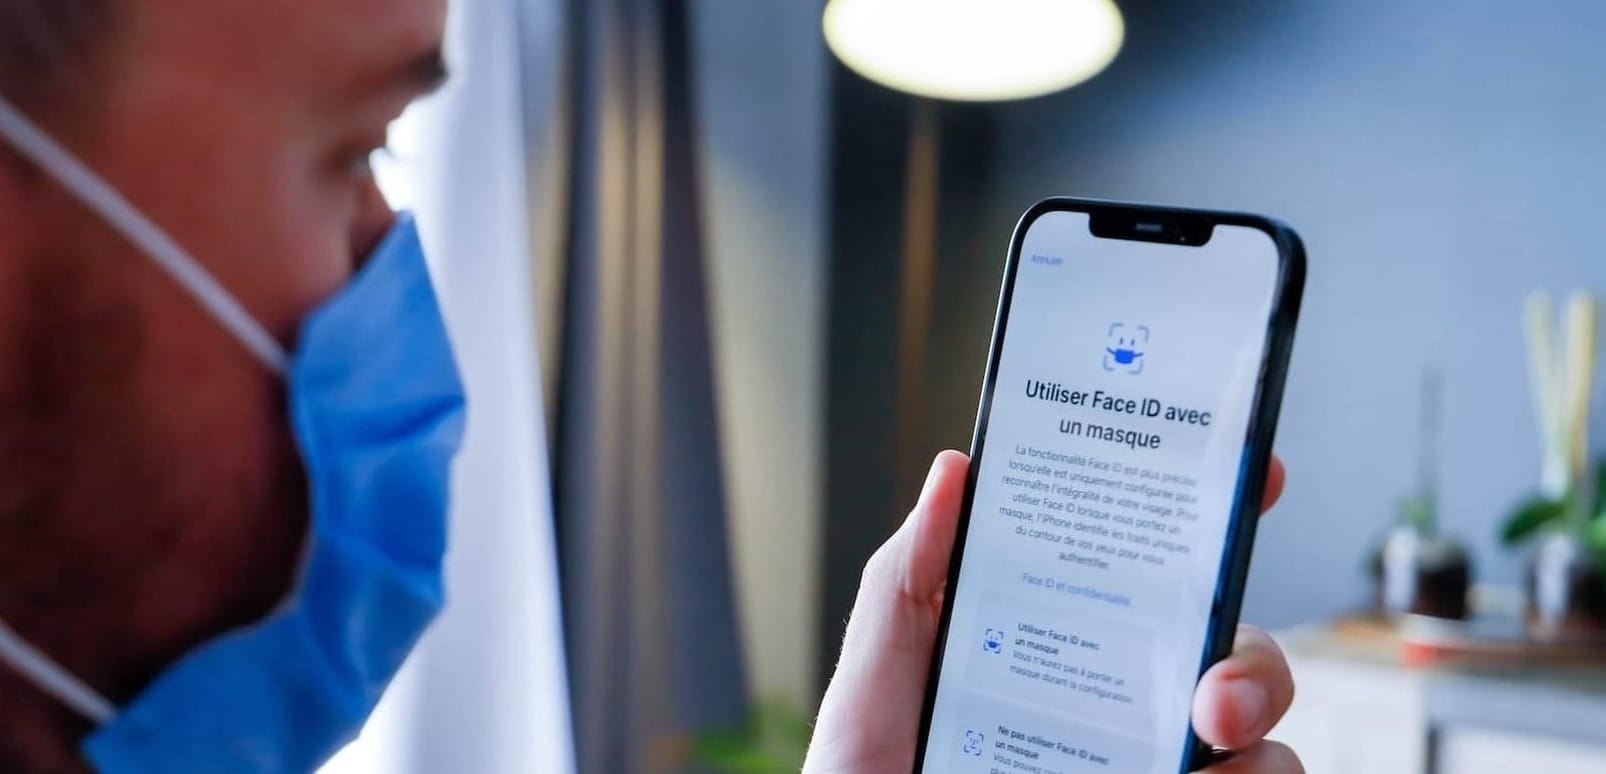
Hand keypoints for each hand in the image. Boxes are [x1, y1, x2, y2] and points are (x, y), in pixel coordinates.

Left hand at [805, 450, 1298, 772]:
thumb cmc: (871, 767)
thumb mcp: (880, 670)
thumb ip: (911, 574)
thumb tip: (956, 469)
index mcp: (1064, 637)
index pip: (1156, 569)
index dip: (1215, 515)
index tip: (1254, 476)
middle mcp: (1124, 698)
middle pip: (1231, 648)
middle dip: (1251, 659)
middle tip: (1214, 697)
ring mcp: (1152, 760)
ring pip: (1261, 737)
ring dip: (1253, 728)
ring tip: (1208, 739)